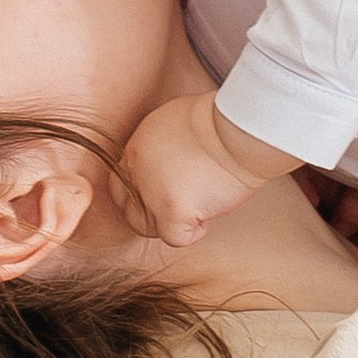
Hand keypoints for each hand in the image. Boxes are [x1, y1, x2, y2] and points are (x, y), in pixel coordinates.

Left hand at [122, 91, 300, 246]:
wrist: (236, 129)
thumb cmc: (220, 120)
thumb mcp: (176, 121)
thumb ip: (162, 146)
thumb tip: (170, 163)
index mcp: (138, 147)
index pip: (121, 184)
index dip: (142, 197)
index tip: (163, 198)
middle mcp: (138, 171)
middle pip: (132, 212)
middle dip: (156, 215)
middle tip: (184, 206)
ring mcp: (153, 193)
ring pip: (149, 228)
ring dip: (175, 223)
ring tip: (202, 204)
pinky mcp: (173, 210)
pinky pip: (175, 237)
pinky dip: (194, 231)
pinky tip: (210, 212)